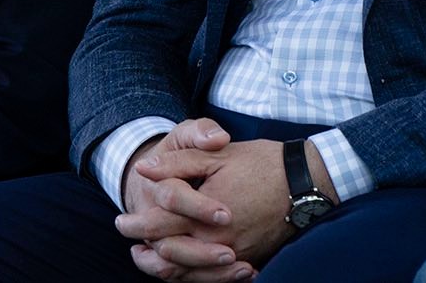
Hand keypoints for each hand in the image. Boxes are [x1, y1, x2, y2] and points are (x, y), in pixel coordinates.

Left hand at [127, 136, 329, 279]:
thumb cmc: (262, 163)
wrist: (305, 181)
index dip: (135, 224)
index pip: (157, 225)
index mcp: (204, 214)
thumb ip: (179, 162)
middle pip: (168, 254)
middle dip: (143, 248)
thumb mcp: (218, 154)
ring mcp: (232, 255)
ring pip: (186, 273)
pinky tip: (181, 265)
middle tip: (129, 239)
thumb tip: (144, 168)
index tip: (120, 221)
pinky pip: (210, 278)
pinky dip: (190, 274)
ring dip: (162, 266)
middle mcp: (216, 241)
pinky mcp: (246, 261)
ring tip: (146, 257)